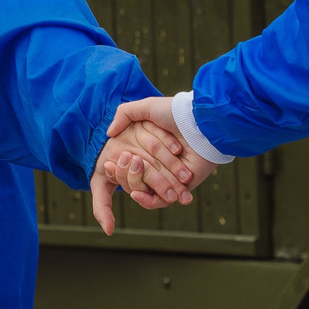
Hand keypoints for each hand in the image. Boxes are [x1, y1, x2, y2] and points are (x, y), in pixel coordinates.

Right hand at [85, 97, 207, 234]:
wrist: (200, 124)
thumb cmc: (174, 114)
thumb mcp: (147, 107)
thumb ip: (125, 114)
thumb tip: (110, 133)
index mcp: (148, 148)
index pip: (127, 165)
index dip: (117, 167)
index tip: (107, 164)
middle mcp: (157, 163)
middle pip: (134, 179)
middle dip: (126, 176)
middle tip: (118, 169)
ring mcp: (169, 176)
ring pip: (144, 191)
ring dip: (135, 187)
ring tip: (130, 181)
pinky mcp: (180, 188)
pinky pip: (159, 201)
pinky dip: (148, 200)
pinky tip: (137, 195)